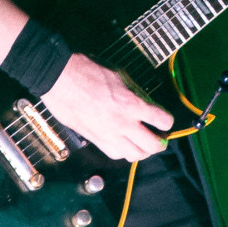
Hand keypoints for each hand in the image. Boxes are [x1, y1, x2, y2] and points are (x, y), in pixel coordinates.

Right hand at [46, 52, 174, 161]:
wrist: (60, 80)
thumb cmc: (88, 71)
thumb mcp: (120, 75)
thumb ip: (135, 92)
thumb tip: (144, 102)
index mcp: (132, 105)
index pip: (162, 121)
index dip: (167, 121)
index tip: (165, 121)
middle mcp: (123, 124)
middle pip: (152, 145)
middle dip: (161, 143)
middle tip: (160, 138)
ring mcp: (109, 135)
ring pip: (135, 155)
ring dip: (143, 151)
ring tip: (143, 144)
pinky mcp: (95, 140)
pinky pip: (116, 154)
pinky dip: (124, 152)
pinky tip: (124, 145)